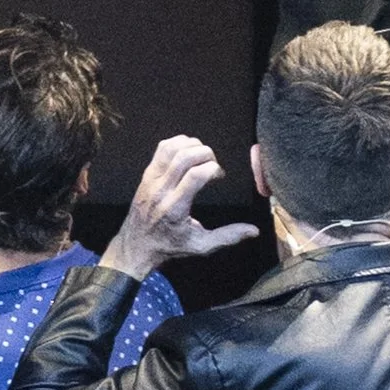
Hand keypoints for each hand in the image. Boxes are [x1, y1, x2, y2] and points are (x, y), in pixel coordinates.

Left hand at [101, 134, 259, 276]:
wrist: (136, 245)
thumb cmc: (169, 246)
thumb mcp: (201, 246)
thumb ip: (227, 237)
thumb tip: (253, 231)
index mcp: (175, 208)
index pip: (195, 175)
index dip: (213, 168)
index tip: (219, 176)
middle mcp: (161, 190)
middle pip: (184, 157)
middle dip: (206, 154)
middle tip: (213, 165)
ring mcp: (151, 180)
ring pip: (172, 148)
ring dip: (192, 146)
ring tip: (203, 157)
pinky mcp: (146, 174)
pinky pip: (162, 149)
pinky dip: (178, 143)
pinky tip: (189, 153)